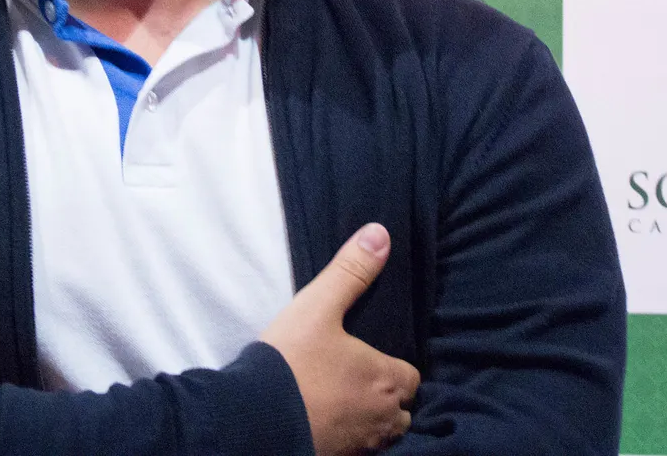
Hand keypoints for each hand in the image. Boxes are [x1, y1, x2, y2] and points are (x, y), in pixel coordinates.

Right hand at [259, 223, 419, 455]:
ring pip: (382, 434)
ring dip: (371, 421)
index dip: (395, 367)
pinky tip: (329, 426)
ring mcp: (360, 444)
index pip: (412, 377)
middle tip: (360, 382)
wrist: (254, 418)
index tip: (375, 359)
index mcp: (384, 379)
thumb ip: (350, 271)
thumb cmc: (290, 361)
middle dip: (388, 399)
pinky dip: (350, 440)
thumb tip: (380, 232)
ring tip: (347, 405)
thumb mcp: (317, 306)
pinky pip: (358, 451)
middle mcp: (380, 417)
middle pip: (401, 410)